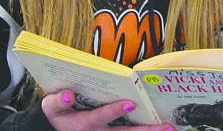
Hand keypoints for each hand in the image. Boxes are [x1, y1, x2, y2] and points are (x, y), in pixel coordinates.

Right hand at [41, 90, 173, 130]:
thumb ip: (58, 101)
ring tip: (170, 129)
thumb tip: (68, 94)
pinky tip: (162, 129)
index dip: (114, 111)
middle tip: (165, 127)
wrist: (57, 129)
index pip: (101, 117)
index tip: (130, 103)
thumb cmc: (58, 115)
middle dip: (146, 130)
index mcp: (84, 124)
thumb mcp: (51, 108)